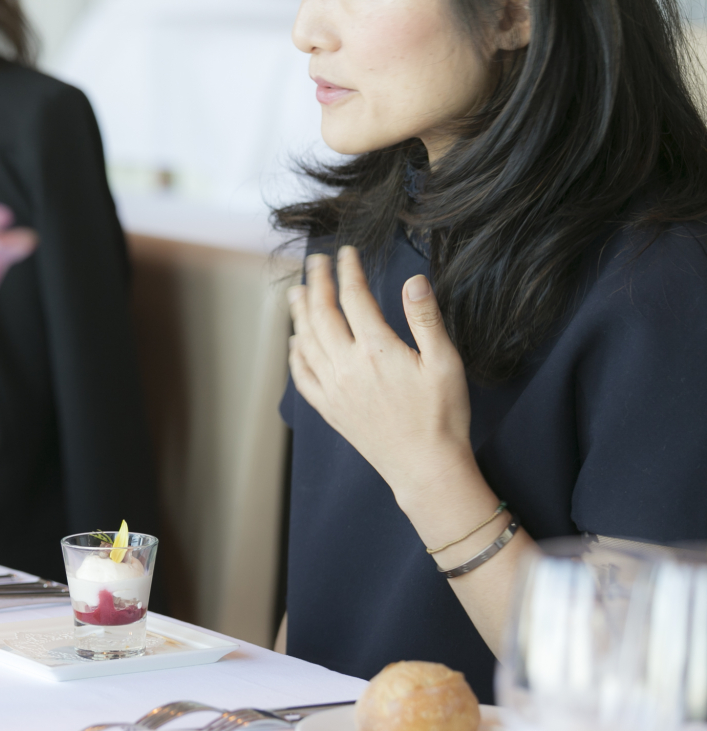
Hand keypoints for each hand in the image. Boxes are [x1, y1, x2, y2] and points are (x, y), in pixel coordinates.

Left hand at [287, 246, 473, 505]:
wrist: (424, 467)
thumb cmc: (442, 415)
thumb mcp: (445, 362)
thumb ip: (426, 318)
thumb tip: (413, 280)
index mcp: (376, 350)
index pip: (354, 298)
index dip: (348, 271)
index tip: (346, 253)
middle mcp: (347, 366)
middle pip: (322, 314)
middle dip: (316, 283)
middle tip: (314, 262)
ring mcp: (333, 389)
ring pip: (307, 342)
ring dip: (299, 314)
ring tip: (296, 292)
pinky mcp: (329, 409)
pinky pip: (302, 376)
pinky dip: (295, 355)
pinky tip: (294, 342)